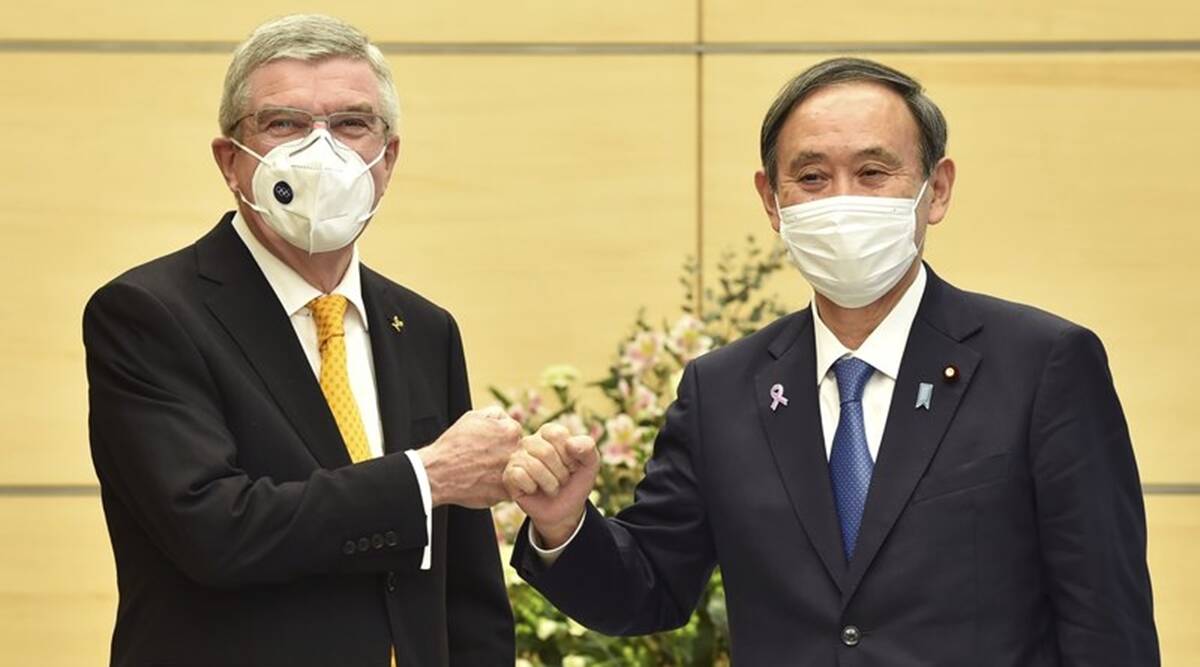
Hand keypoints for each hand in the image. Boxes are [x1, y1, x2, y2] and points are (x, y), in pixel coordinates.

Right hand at [418, 407, 521, 507]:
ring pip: (518, 473)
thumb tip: (509, 418)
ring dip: (507, 472)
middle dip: (507, 455)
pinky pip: (512, 490)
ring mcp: (512, 474)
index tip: (490, 445)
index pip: (516, 434)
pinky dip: (501, 488)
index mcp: (511, 432)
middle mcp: (515, 452)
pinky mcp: (506, 494)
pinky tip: (485, 483)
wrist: (437, 472)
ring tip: (485, 472)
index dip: (502, 439)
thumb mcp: (473, 416)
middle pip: (520, 453)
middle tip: (487, 460)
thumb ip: (497, 414)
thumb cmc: (453, 445)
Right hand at [503, 423, 598, 548]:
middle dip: (561, 473)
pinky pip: (519, 477)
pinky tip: (534, 490)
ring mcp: (517, 458)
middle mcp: (530, 441)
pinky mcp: (508, 475)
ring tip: (551, 487)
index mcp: (549, 433)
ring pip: (533, 466)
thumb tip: (570, 444)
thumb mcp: (590, 464)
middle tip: (562, 480)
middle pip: (545, 452)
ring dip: (550, 484)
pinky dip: (533, 488)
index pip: (557, 435)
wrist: (565, 510)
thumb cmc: (575, 482)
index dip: (569, 456)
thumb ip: (587, 448)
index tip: (572, 466)